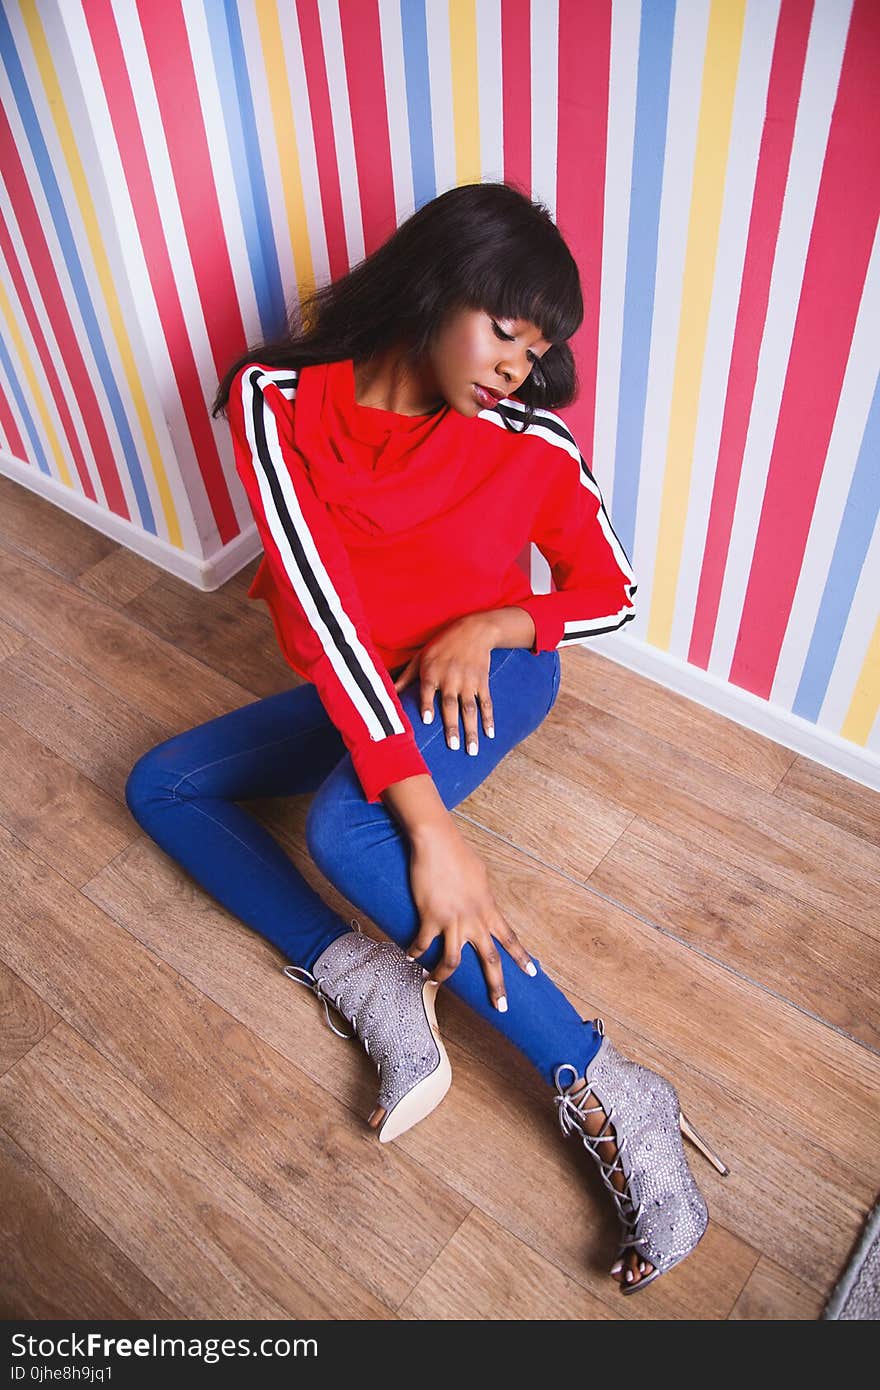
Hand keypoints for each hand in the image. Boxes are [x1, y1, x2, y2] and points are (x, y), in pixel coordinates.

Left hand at [392, 614, 496, 754]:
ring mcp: (468, 681)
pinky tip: (489, 735)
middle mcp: (451, 678)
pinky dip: (488, 719)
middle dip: (453, 726)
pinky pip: (486, 703)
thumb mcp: (421, 657)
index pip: (428, 690)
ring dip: (471, 730)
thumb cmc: (441, 645)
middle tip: (453, 747)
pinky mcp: (482, 682)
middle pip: (451, 705)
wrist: (474, 630)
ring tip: (472, 750)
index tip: (427, 721)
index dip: (427, 705)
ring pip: (470, 709)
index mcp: (432, 672)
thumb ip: (406, 677)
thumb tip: (389, 692)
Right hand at [406, 818, 535, 1008]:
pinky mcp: (430, 918)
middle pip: (490, 961)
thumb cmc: (457, 854)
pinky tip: (409, 958)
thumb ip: (483, 897)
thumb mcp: (480, 877)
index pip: (510, 939)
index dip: (522, 958)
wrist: (436, 842)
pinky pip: (421, 944)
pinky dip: (414, 953)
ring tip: (434, 981)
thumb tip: (482, 905)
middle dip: (497, 987)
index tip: (532, 974)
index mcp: (488, 909)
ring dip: (443, 976)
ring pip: (452, 962)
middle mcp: (474, 920)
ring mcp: (452, 921)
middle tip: (501, 1007)